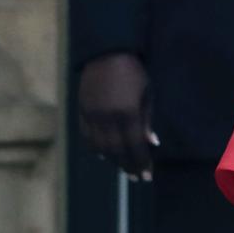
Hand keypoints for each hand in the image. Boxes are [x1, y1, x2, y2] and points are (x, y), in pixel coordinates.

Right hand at [77, 52, 155, 177]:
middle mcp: (107, 117)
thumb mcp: (147, 93)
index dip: (141, 162)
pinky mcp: (81, 111)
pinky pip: (87, 136)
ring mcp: (92, 115)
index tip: (147, 175)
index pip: (134, 145)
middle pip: (117, 150)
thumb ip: (147, 119)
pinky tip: (103, 155)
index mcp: (127, 112)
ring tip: (124, 168)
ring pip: (100, 147)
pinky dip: (95, 149)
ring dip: (112, 160)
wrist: (106, 54)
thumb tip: (152, 143)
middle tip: (137, 178)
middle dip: (128, 166)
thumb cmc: (134, 72)